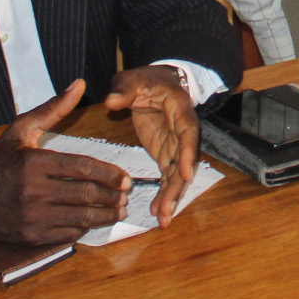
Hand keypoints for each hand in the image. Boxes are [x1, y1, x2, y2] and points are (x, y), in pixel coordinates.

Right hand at [0, 79, 130, 244]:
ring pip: (81, 218)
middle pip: (86, 194)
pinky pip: (67, 234)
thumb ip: (53, 108)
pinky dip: (84, 228)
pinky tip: (92, 221)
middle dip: (112, 196)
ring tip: (118, 210)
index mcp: (34, 163)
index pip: (83, 168)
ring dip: (105, 215)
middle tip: (127, 195)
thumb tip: (79, 85)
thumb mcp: (21, 129)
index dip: (109, 174)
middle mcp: (33, 192)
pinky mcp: (30, 236)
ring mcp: (32, 217)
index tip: (125, 178)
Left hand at [104, 66, 197, 225]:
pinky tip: (157, 213)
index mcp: (179, 109)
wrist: (156, 83)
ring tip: (163, 219)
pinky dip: (164, 193)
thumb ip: (123, 89)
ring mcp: (175, 145)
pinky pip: (167, 176)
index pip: (187, 132)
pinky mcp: (166, 153)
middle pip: (185, 161)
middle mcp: (183, 131)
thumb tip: (111, 101)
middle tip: (168, 210)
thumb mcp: (133, 79)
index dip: (187, 153)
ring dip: (172, 196)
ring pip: (177, 173)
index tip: (185, 173)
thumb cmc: (146, 80)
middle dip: (178, 187)